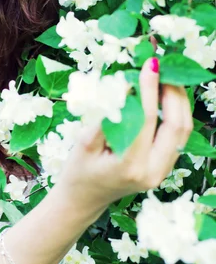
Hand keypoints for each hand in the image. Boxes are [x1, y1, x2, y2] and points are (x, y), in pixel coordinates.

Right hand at [54, 57, 193, 211]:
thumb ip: (106, 116)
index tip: (150, 64)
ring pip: (183, 131)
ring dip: (179, 101)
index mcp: (130, 165)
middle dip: (173, 92)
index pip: (148, 119)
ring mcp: (162, 172)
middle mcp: (152, 171)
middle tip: (163, 68)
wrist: (84, 199)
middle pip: (176, 126)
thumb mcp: (84, 142)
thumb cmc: (78, 170)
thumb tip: (127, 85)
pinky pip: (179, 138)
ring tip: (167, 78)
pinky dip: (177, 113)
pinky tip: (167, 96)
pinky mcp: (164, 168)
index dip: (150, 89)